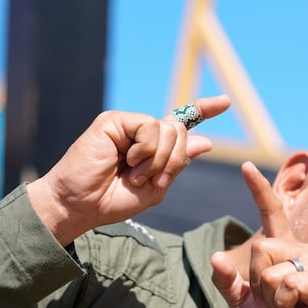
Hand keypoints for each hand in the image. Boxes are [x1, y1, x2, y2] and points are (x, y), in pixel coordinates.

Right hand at [28, 95, 230, 244]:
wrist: (81, 205)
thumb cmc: (111, 201)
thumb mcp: (154, 188)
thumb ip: (178, 164)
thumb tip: (206, 141)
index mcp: (151, 147)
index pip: (181, 123)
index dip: (203, 110)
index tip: (226, 102)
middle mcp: (140, 132)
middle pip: (180, 132)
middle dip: (174, 160)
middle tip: (153, 180)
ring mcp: (127, 125)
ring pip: (168, 130)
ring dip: (157, 159)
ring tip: (134, 174)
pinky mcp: (114, 120)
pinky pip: (150, 127)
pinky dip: (145, 149)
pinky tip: (127, 160)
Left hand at [211, 161, 307, 307]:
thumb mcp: (244, 304)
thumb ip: (228, 281)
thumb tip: (216, 256)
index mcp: (285, 252)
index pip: (271, 214)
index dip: (259, 190)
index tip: (246, 167)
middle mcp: (303, 250)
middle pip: (261, 247)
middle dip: (258, 281)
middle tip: (275, 303)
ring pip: (271, 267)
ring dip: (270, 298)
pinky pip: (287, 283)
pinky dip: (281, 305)